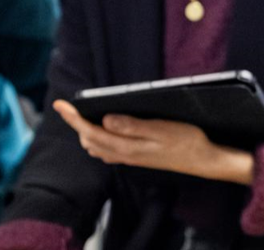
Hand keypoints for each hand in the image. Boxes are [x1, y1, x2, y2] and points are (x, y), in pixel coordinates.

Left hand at [52, 100, 255, 184]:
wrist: (203, 160)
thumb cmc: (186, 141)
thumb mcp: (160, 129)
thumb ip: (131, 126)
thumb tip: (105, 120)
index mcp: (126, 146)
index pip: (90, 131)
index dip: (73, 118)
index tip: (60, 104)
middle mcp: (123, 155)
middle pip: (89, 140)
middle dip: (77, 123)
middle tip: (72, 106)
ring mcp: (129, 158)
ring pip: (97, 147)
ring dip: (87, 132)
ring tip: (84, 115)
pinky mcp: (135, 158)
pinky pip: (107, 151)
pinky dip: (99, 139)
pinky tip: (104, 129)